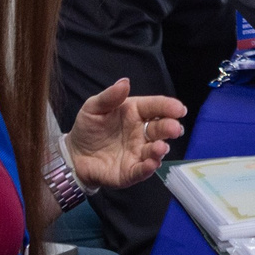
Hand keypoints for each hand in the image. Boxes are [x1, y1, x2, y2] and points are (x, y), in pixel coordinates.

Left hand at [63, 78, 187, 189]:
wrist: (74, 155)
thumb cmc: (88, 128)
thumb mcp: (93, 107)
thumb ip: (109, 96)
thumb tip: (125, 82)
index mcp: (135, 113)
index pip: (155, 107)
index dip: (168, 107)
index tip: (179, 109)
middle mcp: (141, 133)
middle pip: (160, 129)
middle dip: (170, 128)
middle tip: (175, 129)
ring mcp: (138, 153)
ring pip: (154, 151)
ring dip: (160, 149)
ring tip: (161, 147)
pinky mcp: (130, 172)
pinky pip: (142, 170)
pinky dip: (148, 167)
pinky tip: (152, 163)